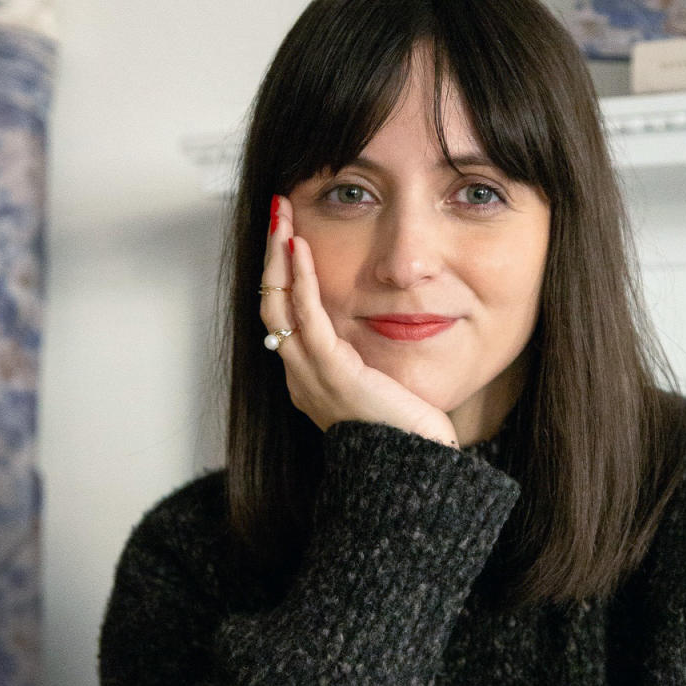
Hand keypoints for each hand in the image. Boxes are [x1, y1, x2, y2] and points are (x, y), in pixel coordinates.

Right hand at [259, 197, 459, 447]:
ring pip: (277, 305)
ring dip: (278, 256)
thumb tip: (390, 334)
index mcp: (311, 381)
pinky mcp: (331, 371)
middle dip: (271, 257)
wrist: (415, 470)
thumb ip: (374, 361)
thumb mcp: (385, 389)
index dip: (282, 276)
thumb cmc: (409, 437)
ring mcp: (310, 375)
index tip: (288, 240)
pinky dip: (300, 278)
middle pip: (270, 306)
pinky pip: (306, 316)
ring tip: (281, 216)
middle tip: (276, 214)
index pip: (284, 319)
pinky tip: (300, 247)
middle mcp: (300, 377)